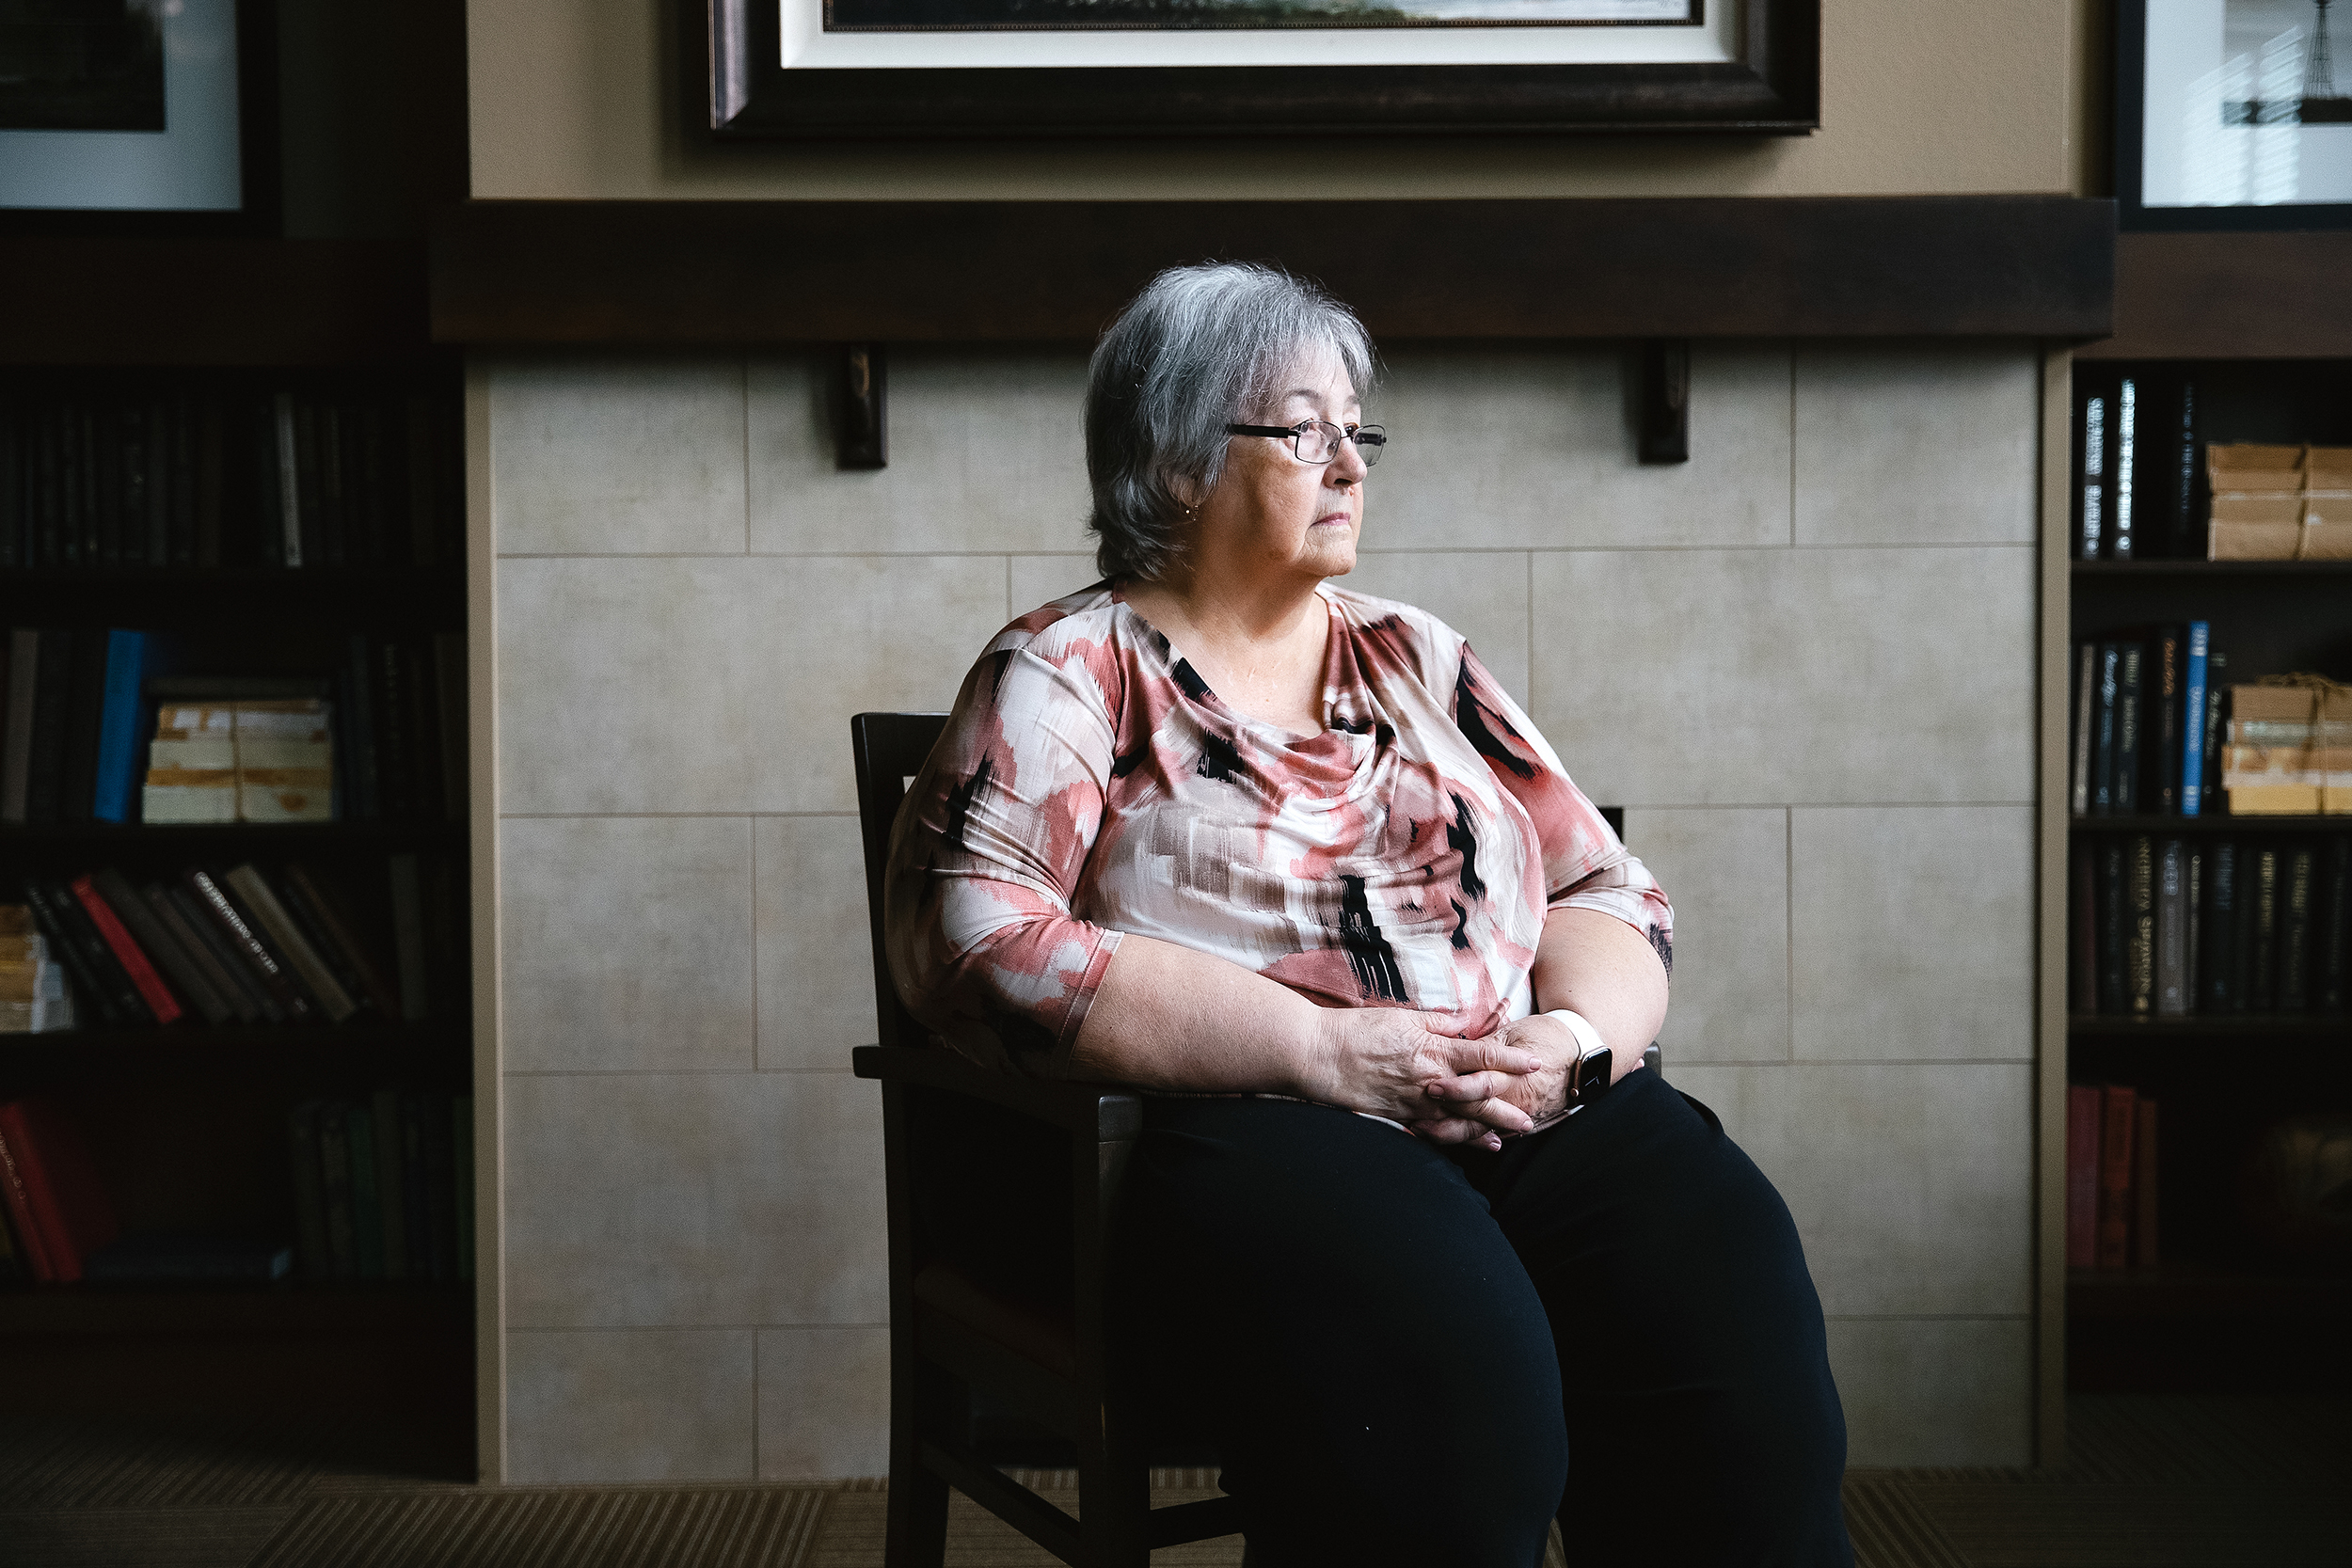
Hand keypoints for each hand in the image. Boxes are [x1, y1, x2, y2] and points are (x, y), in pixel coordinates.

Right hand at [1302, 1007, 1543, 1144]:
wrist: (1318, 1053)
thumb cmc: (1357, 1030)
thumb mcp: (1400, 1017)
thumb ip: (1435, 1023)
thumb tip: (1461, 1025)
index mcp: (1432, 1050)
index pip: (1482, 1055)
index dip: (1510, 1060)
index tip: (1534, 1063)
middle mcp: (1428, 1080)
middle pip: (1476, 1097)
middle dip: (1504, 1109)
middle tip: (1528, 1120)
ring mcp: (1412, 1102)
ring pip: (1455, 1120)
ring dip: (1480, 1131)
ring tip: (1501, 1141)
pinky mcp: (1396, 1117)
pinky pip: (1428, 1130)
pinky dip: (1447, 1138)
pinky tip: (1457, 1144)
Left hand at [1412, 1014, 1577, 1145]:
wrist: (1579, 1055)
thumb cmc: (1544, 1036)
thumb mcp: (1512, 1034)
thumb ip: (1482, 1047)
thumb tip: (1451, 1050)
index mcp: (1512, 1072)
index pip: (1480, 1083)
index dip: (1456, 1087)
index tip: (1431, 1086)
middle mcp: (1516, 1098)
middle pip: (1477, 1113)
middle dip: (1446, 1117)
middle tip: (1416, 1118)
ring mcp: (1520, 1114)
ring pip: (1480, 1130)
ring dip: (1451, 1133)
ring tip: (1422, 1131)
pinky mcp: (1522, 1124)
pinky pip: (1491, 1135)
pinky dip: (1469, 1139)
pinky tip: (1446, 1139)